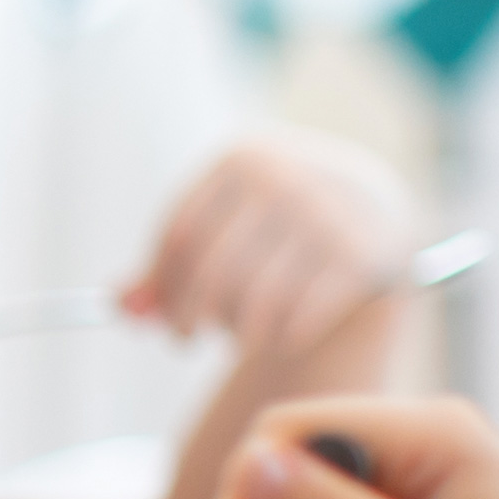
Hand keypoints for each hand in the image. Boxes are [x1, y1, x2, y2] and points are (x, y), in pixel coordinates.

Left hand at [130, 133, 422, 368]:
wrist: (381, 210)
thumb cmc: (279, 224)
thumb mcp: (225, 225)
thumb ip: (168, 265)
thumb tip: (117, 306)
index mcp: (241, 159)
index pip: (179, 236)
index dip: (161, 287)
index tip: (156, 318)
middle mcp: (285, 177)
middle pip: (213, 272)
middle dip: (189, 318)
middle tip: (184, 340)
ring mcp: (328, 214)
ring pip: (256, 301)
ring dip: (238, 332)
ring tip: (241, 336)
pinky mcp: (364, 254)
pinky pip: (300, 317)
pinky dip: (282, 338)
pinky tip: (281, 337)